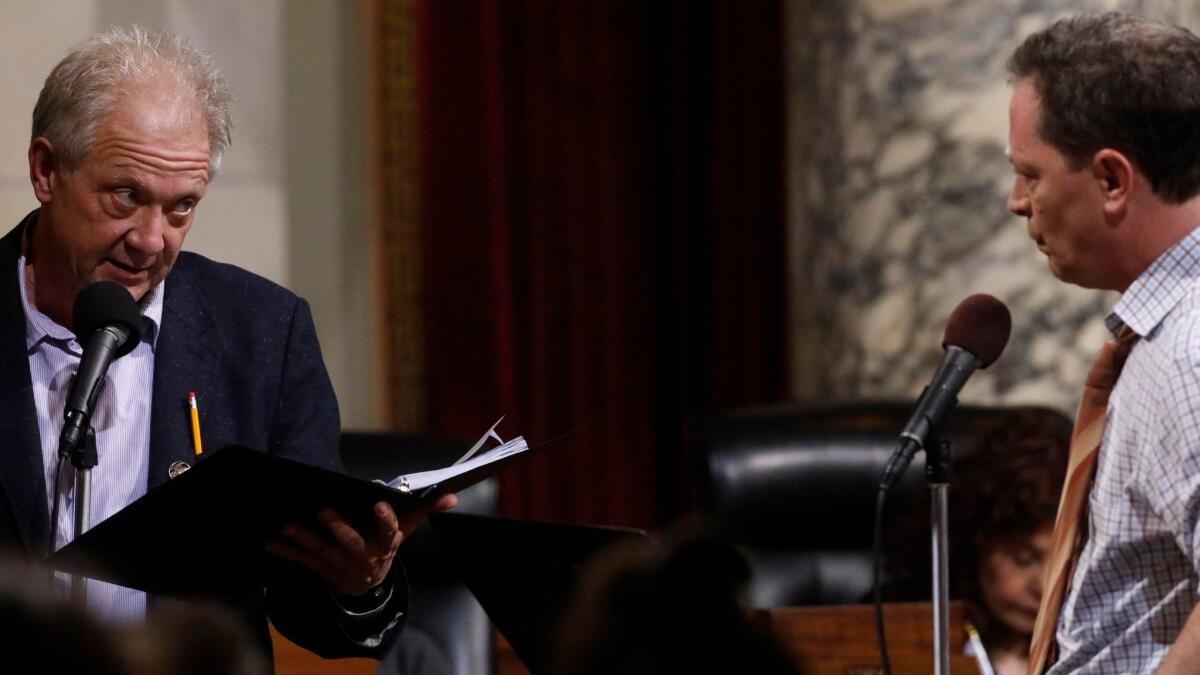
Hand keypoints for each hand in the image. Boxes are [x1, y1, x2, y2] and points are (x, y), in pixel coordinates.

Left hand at [266, 492, 457, 597]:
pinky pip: (302, 561)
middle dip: (337, 528)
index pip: (390, 531)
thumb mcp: (407, 529)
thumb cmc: (386, 545)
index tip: (379, 504)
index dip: (386, 519)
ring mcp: (340, 565)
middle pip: (351, 542)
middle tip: (324, 511)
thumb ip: (425, 509)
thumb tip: (453, 495)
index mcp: (385, 544)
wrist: (368, 586)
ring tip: (286, 524)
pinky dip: (286, 552)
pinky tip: (270, 541)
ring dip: (302, 538)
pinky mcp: (322, 569)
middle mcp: (363, 556)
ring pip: (321, 551)